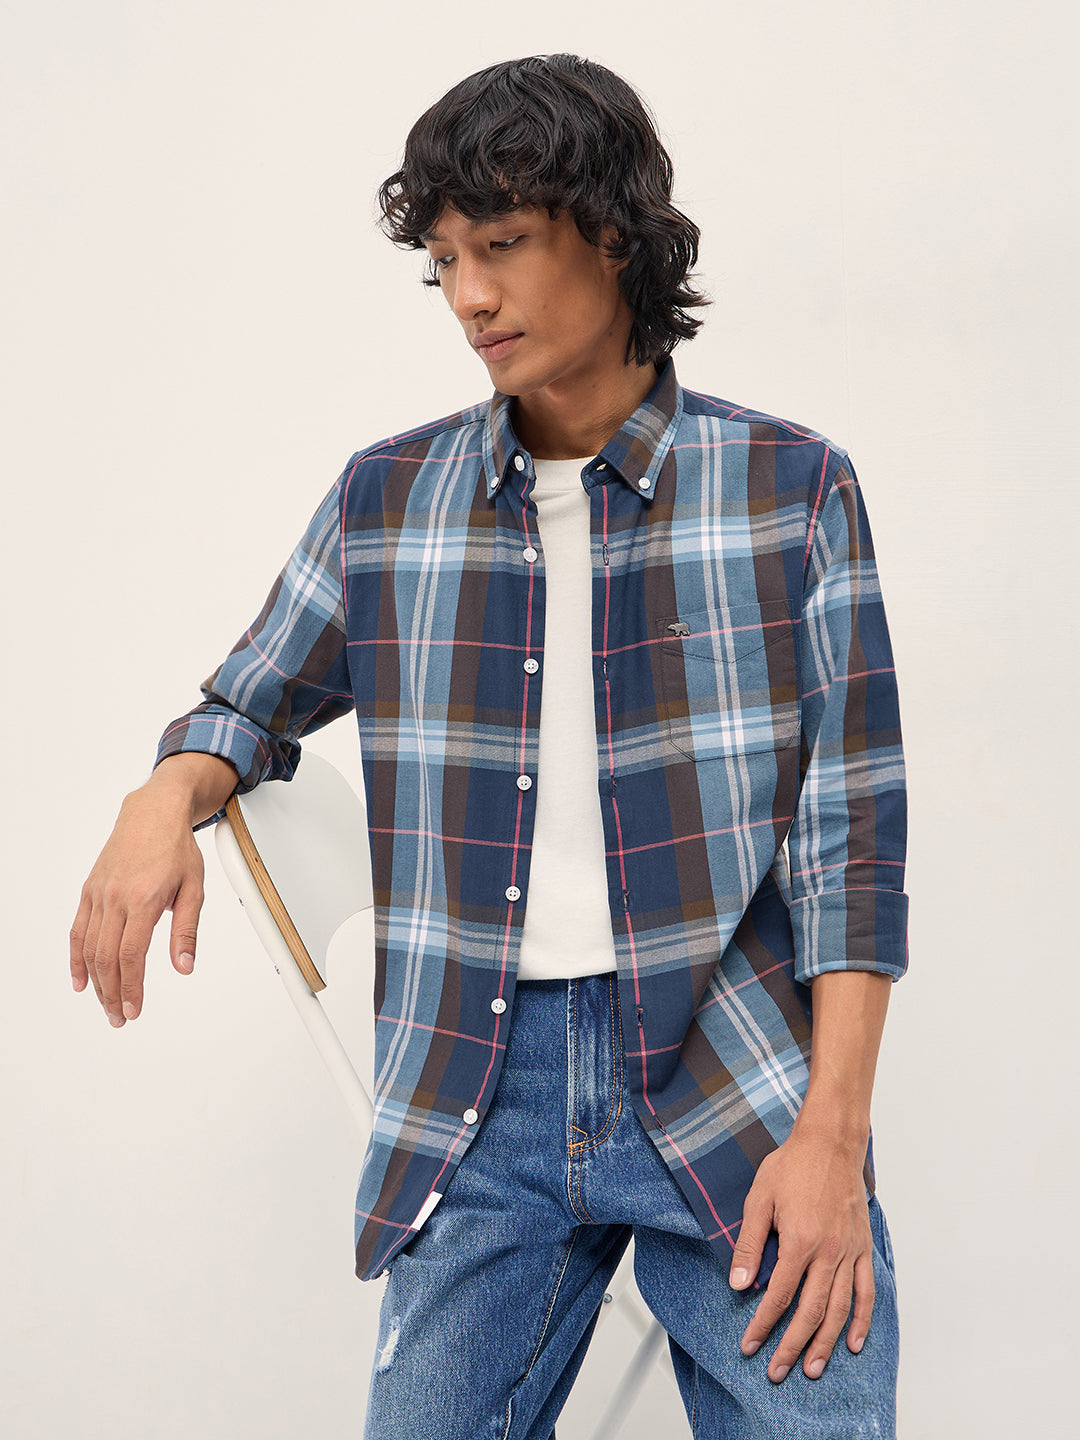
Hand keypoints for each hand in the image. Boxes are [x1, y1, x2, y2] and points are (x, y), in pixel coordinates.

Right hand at [69, 783, 205, 1025]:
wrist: (152, 813)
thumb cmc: (176, 848)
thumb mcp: (194, 887)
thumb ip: (186, 930)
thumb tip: (184, 967)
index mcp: (143, 899)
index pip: (131, 954)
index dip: (132, 987)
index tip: (135, 1010)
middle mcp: (115, 898)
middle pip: (106, 958)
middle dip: (112, 993)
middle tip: (121, 1017)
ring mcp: (98, 894)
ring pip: (89, 948)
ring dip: (96, 982)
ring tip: (107, 1005)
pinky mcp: (90, 891)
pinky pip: (78, 930)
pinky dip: (77, 958)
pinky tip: (82, 980)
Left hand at [728, 1124, 874, 1382]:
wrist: (830, 1142)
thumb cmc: (792, 1166)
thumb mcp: (759, 1198)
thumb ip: (750, 1243)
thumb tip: (739, 1283)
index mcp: (800, 1241)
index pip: (779, 1296)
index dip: (762, 1325)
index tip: (750, 1345)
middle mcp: (829, 1252)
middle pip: (811, 1312)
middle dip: (791, 1345)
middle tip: (777, 1371)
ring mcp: (849, 1252)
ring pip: (840, 1309)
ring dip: (826, 1343)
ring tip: (812, 1368)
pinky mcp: (862, 1247)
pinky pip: (866, 1291)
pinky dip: (861, 1320)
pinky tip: (853, 1342)